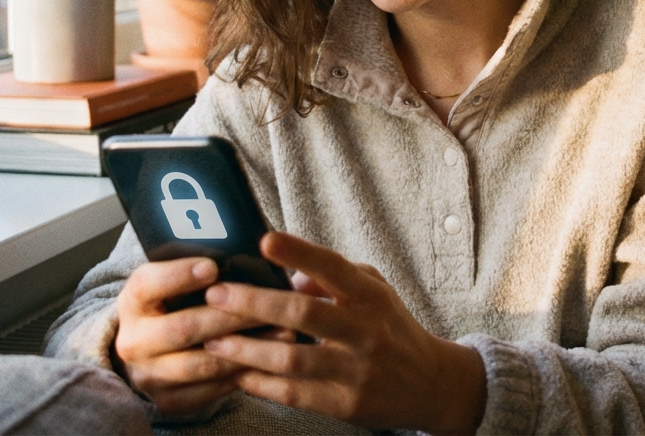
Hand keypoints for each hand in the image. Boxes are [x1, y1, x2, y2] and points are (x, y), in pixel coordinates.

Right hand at [114, 257, 282, 415]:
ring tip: (284, 332)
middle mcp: (134, 340)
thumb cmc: (175, 301)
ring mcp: (148, 375)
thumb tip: (245, 252)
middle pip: (183, 328)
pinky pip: (209, 391)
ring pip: (200, 364)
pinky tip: (270, 359)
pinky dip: (241, 374)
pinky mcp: (168, 400)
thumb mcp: (174, 278)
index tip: (213, 266)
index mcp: (134, 300)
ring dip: (245, 349)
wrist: (150, 348)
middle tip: (268, 304)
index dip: (180, 276)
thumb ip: (201, 267)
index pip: (149, 285)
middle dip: (230, 316)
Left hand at [202, 232, 486, 434]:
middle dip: (255, 303)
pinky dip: (262, 384)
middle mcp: (365, 330)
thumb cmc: (393, 328)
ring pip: (292, 359)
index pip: (333, 267)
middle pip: (303, 314)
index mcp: (371, 296)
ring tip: (214, 341)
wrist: (430, 383)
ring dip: (248, 350)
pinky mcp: (346, 404)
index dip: (299, 253)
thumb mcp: (376, 292)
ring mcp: (356, 370)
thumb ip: (335, 279)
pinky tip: (239, 374)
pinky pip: (295, 394)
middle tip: (218, 294)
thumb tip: (288, 277)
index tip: (265, 241)